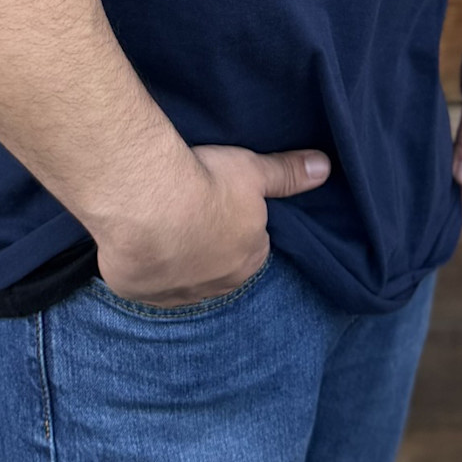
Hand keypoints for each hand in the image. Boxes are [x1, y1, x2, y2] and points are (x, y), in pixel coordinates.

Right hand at [93, 140, 329, 306]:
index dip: (238, 224)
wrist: (148, 206)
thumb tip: (324, 167)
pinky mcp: (141, 294)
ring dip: (175, 258)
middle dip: (209, 245)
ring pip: (182, 279)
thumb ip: (287, 173)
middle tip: (192, 211)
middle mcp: (218, 285)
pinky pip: (147, 283)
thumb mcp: (253, 171)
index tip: (222, 203)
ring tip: (162, 224)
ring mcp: (177, 294)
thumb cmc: (207, 185)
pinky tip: (137, 242)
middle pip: (219, 266)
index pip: (253, 246)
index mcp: (249, 259)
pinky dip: (143, 266)